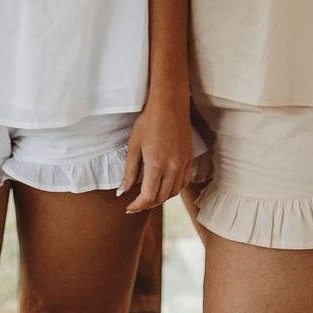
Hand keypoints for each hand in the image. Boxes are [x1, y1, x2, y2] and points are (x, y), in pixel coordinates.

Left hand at [118, 90, 194, 213]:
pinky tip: (164, 187)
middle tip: (135, 204)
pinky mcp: (189, 160)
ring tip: (148, 197)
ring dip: (160, 198)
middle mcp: (173, 167)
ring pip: (173, 193)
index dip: (137, 206)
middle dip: (147, 204)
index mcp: (156, 164)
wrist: (169, 104)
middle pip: (161, 198)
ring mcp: (183, 164)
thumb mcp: (134, 146)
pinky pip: (182, 183)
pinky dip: (172, 190)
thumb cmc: (149, 122)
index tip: (129, 207)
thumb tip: (122, 191)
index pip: (148, 197)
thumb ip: (129, 172)